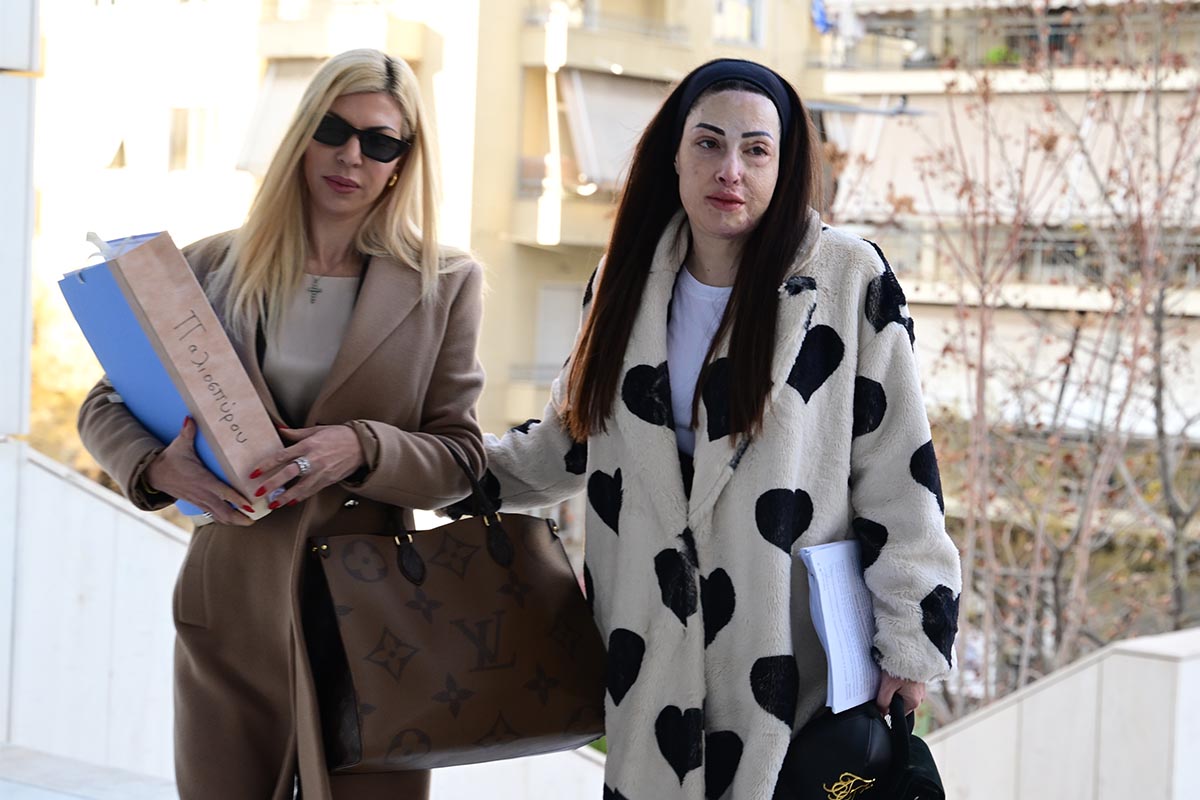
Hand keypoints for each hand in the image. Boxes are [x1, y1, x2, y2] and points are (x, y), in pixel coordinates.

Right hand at [145, 417, 254, 525]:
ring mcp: (200, 501)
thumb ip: (188, 433)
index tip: (249, 505)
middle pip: (223, 511)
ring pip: (219, 516)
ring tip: (250, 522)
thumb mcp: (179, 445)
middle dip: (239, 517)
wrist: (153, 475)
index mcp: (202, 480)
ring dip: (233, 521)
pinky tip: (236, 520)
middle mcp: (202, 493)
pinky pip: (213, 514)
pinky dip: (225, 518)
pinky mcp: (198, 504)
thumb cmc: (170, 459)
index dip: (236, 499)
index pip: (222, 492)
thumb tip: (190, 418)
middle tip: (254, 520)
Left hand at [248, 424, 365, 508]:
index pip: (282, 455)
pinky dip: (300, 497)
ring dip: (285, 497)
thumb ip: (296, 433)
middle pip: (289, 473)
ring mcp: (321, 471)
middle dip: (273, 484)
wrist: (361, 446)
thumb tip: (279, 429)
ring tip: (273, 504)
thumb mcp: (316, 430)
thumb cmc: (339, 436)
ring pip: (300, 487)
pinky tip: (290, 502)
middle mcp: (313, 459)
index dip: (267, 465)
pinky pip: (311, 491)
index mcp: (308, 445)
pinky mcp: (328, 480)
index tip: (255, 472)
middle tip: (259, 492)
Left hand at [876, 671, 924, 716]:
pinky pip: (908, 684)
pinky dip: (901, 680)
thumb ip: (883, 702)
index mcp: (914, 702)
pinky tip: (896, 672)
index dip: (888, 705)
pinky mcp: (919, 679)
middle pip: (901, 702)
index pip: (898, 712)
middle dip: (892, 694)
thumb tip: (882, 713)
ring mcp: (921, 688)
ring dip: (896, 685)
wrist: (910, 650)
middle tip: (887, 682)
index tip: (883, 693)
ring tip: (892, 675)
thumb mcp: (887, 686)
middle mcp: (920, 697)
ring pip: (904, 692)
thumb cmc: (899, 668)